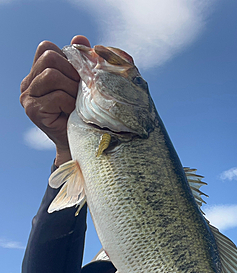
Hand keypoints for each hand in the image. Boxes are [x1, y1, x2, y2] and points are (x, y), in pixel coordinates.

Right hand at [20, 35, 89, 165]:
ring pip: (52, 75)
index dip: (67, 57)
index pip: (47, 48)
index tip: (78, 75)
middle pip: (49, 57)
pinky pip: (56, 95)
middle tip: (79, 90)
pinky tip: (71, 112)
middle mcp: (28, 83)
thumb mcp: (82, 84)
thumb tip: (80, 38)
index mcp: (37, 72)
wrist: (78, 142)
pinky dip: (69, 102)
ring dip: (71, 88)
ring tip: (76, 102)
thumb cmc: (81, 113)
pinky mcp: (33, 110)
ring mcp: (28, 97)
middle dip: (71, 72)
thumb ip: (79, 61)